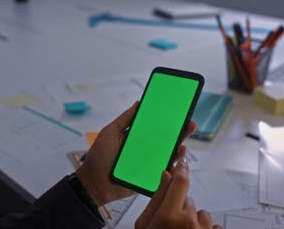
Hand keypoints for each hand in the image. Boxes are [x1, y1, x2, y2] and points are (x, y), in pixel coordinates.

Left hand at [75, 102, 196, 205]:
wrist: (93, 182)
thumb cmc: (99, 156)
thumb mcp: (111, 132)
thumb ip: (125, 119)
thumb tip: (139, 102)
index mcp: (137, 137)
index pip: (156, 126)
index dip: (168, 119)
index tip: (180, 110)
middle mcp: (145, 149)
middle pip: (167, 140)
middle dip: (180, 132)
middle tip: (190, 123)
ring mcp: (149, 164)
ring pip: (169, 156)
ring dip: (179, 150)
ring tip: (183, 144)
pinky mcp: (149, 178)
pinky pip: (164, 173)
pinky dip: (172, 168)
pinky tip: (177, 161)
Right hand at [135, 155, 222, 228]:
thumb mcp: (144, 224)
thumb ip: (156, 199)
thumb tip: (165, 175)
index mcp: (169, 216)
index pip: (180, 182)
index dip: (182, 168)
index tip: (182, 160)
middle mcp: (190, 222)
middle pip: (188, 199)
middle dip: (179, 205)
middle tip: (168, 222)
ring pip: (201, 213)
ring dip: (193, 219)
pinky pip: (213, 227)